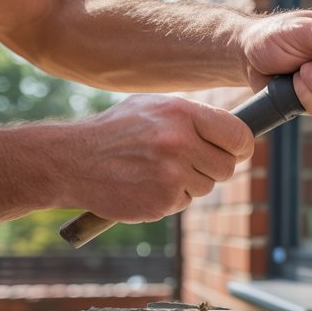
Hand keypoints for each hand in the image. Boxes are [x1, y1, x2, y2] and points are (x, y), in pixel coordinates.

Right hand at [67, 95, 254, 221]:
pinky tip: (146, 184)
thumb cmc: (116, 130)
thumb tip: (234, 131)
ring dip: (190, 183)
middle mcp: (181, 142)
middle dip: (213, 167)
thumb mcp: (153, 107)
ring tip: (157, 170)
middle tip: (189, 162)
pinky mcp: (163, 201)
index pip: (239, 135)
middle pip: (228, 166)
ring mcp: (173, 174)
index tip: (234, 151)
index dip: (240, 146)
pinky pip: (185, 202)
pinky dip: (171, 197)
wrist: (72, 161)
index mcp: (183, 113)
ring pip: (207, 186)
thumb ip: (193, 117)